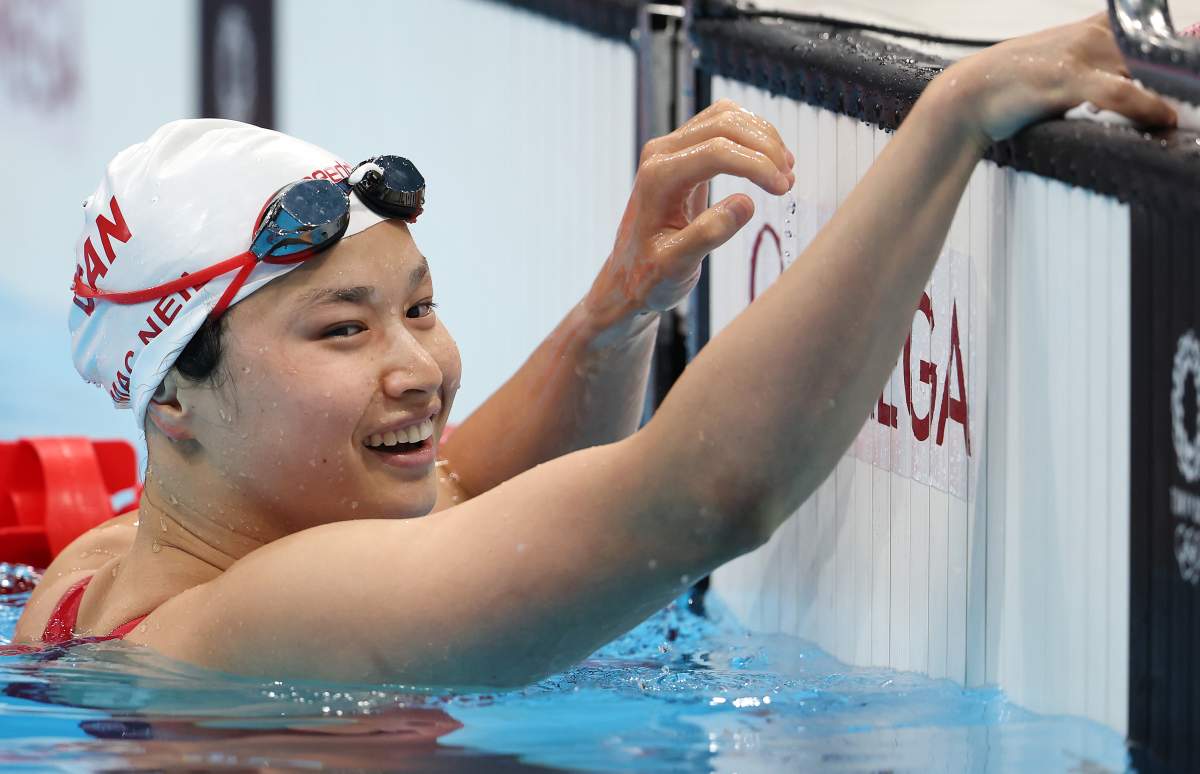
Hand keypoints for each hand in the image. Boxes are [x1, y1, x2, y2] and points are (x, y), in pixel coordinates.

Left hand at [584, 100, 794, 335]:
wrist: (629, 275)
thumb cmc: (649, 275)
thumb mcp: (676, 265)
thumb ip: (707, 235)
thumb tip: (746, 203)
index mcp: (658, 178)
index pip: (716, 151)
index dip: (756, 165)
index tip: (783, 189)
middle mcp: (661, 153)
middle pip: (724, 125)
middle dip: (764, 148)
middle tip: (788, 183)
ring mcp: (671, 148)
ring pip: (725, 116)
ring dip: (762, 137)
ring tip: (785, 172)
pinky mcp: (683, 151)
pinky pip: (721, 124)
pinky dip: (751, 136)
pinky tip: (769, 162)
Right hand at [941, 13, 1176, 144]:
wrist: (969, 95)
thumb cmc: (1012, 87)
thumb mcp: (1060, 67)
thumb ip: (1096, 73)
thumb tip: (1130, 94)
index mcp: (1090, 28)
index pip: (1146, 28)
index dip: (1175, 50)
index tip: (1189, 72)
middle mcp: (1091, 35)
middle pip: (1154, 51)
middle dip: (1177, 76)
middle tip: (1193, 96)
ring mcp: (1081, 56)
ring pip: (1143, 70)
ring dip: (1170, 92)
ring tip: (1185, 114)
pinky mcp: (1068, 80)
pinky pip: (1119, 92)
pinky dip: (1146, 106)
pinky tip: (1164, 119)